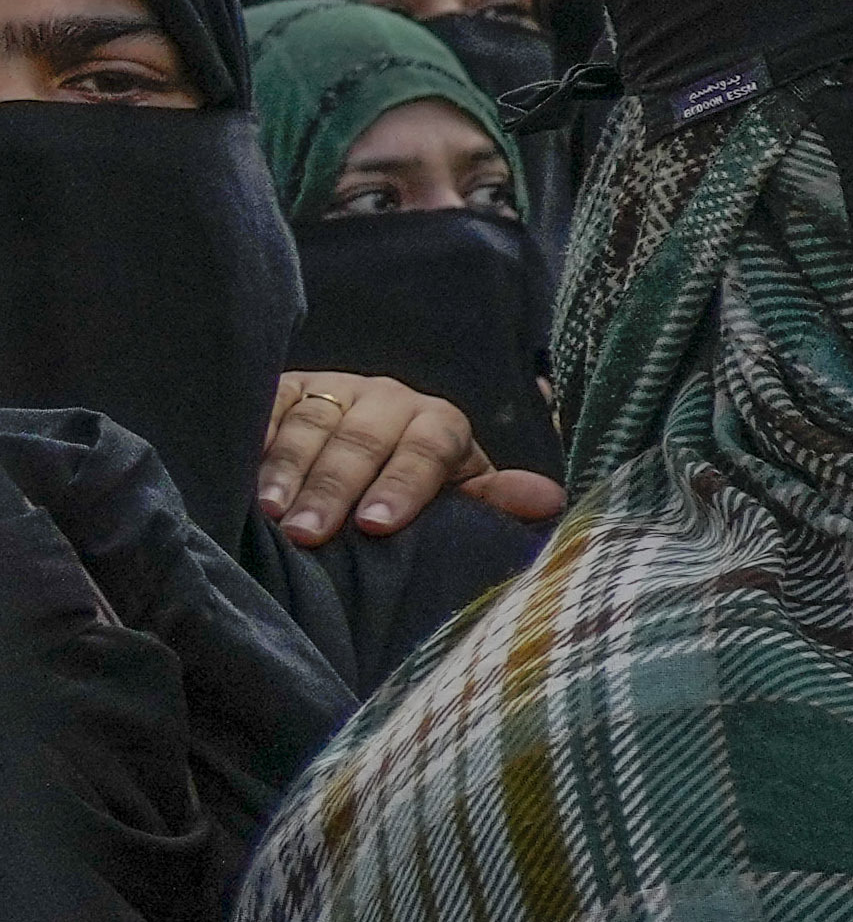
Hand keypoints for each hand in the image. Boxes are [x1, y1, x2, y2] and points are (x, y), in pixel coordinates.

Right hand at [253, 371, 539, 546]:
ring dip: (286, 470)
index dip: (405, 484)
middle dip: (334, 488)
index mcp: (437, 423)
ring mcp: (331, 390)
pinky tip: (232, 469)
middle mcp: (385, 399)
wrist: (361, 450)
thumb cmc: (413, 489)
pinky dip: (250, 438)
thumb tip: (551, 501)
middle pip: (362, 439)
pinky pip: (265, 408)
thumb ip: (491, 499)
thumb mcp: (453, 493)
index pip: (428, 447)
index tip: (378, 526)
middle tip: (309, 533)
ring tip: (269, 514)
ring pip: (309, 424)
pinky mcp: (282, 389)